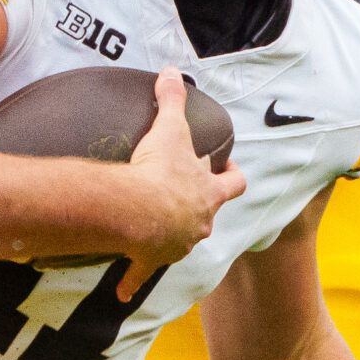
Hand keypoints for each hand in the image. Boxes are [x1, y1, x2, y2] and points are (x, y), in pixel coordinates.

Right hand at [118, 66, 247, 299]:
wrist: (138, 211)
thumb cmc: (161, 170)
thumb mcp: (170, 128)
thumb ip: (172, 98)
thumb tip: (171, 70)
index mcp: (209, 193)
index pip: (235, 185)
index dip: (233, 177)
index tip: (228, 170)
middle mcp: (199, 222)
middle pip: (210, 216)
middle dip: (201, 208)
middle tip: (189, 199)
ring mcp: (176, 245)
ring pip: (180, 243)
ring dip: (171, 237)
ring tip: (154, 228)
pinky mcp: (150, 259)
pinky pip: (141, 272)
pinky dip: (133, 279)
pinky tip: (124, 289)